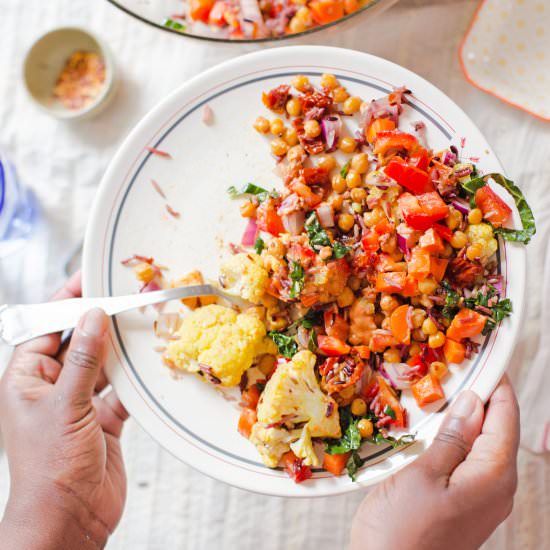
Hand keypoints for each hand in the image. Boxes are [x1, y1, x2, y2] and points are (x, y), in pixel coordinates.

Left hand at [0, 272, 127, 549]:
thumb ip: (83, 360)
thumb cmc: (49, 468)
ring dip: (120, 349)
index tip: (90, 279)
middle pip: (78, 342)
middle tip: (123, 298)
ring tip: (140, 324)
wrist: (70, 520)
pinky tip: (148, 366)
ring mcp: (79, 403)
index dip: (67, 302)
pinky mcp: (103, 419)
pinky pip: (121, 389)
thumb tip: (93, 317)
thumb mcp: (64, 405)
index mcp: (26, 378)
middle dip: (99, 322)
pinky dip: (135, 379)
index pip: (47, 328)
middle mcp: (51, 386)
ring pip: (102, 364)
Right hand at [351, 376, 518, 549]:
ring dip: (466, 416)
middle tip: (454, 369)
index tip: (484, 353)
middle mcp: (498, 486)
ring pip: (484, 443)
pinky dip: (458, 438)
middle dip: (480, 396)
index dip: (495, 382)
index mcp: (493, 475)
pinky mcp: (468, 503)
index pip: (505, 414)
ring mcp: (484, 498)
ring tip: (442, 391)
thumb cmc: (401, 531)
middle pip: (499, 427)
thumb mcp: (423, 474)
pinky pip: (471, 460)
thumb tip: (472, 402)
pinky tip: (436, 428)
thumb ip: (453, 436)